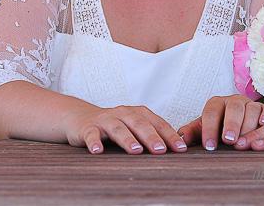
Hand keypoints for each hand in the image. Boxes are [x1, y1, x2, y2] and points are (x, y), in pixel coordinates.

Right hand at [64, 104, 186, 154]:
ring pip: (118, 129)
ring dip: (127, 139)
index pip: (158, 124)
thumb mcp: (135, 127)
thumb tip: (178, 149)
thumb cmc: (116, 126)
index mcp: (139, 113)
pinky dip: (94, 142)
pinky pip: (91, 135)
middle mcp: (124, 114)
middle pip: (140, 125)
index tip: (181, 148)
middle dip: (151, 137)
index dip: (170, 136)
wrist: (81, 118)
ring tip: (136, 150)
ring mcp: (106, 120)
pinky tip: (98, 151)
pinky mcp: (88, 128)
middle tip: (161, 150)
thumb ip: (152, 135)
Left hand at [178, 95, 263, 150]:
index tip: (209, 146)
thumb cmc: (217, 129)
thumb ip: (192, 133)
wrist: (236, 122)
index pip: (211, 112)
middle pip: (234, 108)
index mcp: (217, 103)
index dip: (209, 128)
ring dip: (249, 125)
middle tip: (229, 141)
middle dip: (232, 124)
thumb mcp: (203, 130)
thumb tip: (181, 139)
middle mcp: (235, 101)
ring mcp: (251, 104)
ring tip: (246, 141)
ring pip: (252, 109)